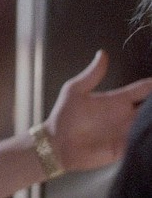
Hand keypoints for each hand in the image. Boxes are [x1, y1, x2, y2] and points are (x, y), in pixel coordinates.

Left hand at [44, 50, 151, 171]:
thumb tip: (102, 54)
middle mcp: (127, 115)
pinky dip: (149, 137)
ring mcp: (128, 131)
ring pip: (150, 124)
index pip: (144, 89)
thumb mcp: (75, 91)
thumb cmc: (63, 117)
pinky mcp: (127, 147)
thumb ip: (92, 75)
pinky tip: (150, 132)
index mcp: (118, 100)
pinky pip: (144, 142)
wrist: (57, 144)